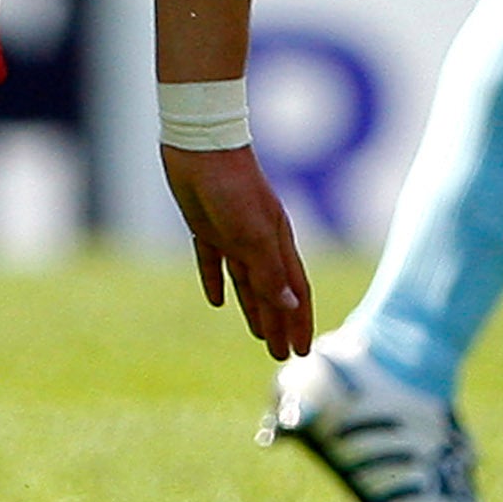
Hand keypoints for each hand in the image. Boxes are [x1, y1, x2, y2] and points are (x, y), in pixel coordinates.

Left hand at [165, 143, 313, 358]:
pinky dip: (217, 282)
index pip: (294, 293)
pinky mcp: (206, 227)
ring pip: (247, 282)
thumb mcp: (252, 234)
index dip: (299, 322)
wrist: (200, 145)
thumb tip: (290, 307)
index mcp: (277, 243)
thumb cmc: (231, 187)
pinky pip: (214, 263)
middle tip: (282, 356)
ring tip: (259, 336)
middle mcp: (259, 242)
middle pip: (273, 292)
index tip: (302, 352)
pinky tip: (217, 301)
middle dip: (279, 324)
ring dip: (254, 309)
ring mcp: (232, 235)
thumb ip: (270, 271)